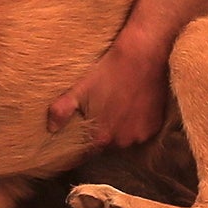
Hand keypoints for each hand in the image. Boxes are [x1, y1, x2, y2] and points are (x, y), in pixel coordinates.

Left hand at [49, 38, 170, 147]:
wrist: (141, 56)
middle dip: (103, 131)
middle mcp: (123, 141)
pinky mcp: (156, 125)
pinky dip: (137, 122)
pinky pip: (142, 130)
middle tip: (102, 109)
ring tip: (119, 105)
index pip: (87, 152)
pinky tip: (133, 104)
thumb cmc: (108, 71)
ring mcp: (141, 134)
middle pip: (108, 143)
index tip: (84, 130)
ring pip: (126, 137)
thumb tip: (51, 128)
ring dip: (121, 127)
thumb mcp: (79, 88)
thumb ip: (62, 111)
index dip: (83, 142)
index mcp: (101, 137)